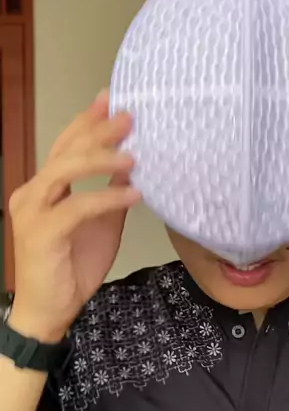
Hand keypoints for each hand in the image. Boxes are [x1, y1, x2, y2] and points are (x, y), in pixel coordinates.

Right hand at [8, 91, 140, 341]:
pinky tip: (132, 194)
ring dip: (100, 159)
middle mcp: (33, 193)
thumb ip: (111, 194)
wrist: (51, 311)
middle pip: (65, 150)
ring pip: (64, 170)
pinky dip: (106, 198)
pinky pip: (76, 207)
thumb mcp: (101, 223)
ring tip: (133, 155)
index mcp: (45, 188)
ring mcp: (33, 211)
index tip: (110, 99)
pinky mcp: (41, 233)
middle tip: (128, 117)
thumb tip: (132, 167)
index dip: (87, 122)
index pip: (65, 146)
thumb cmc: (72, 268)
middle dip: (97, 131)